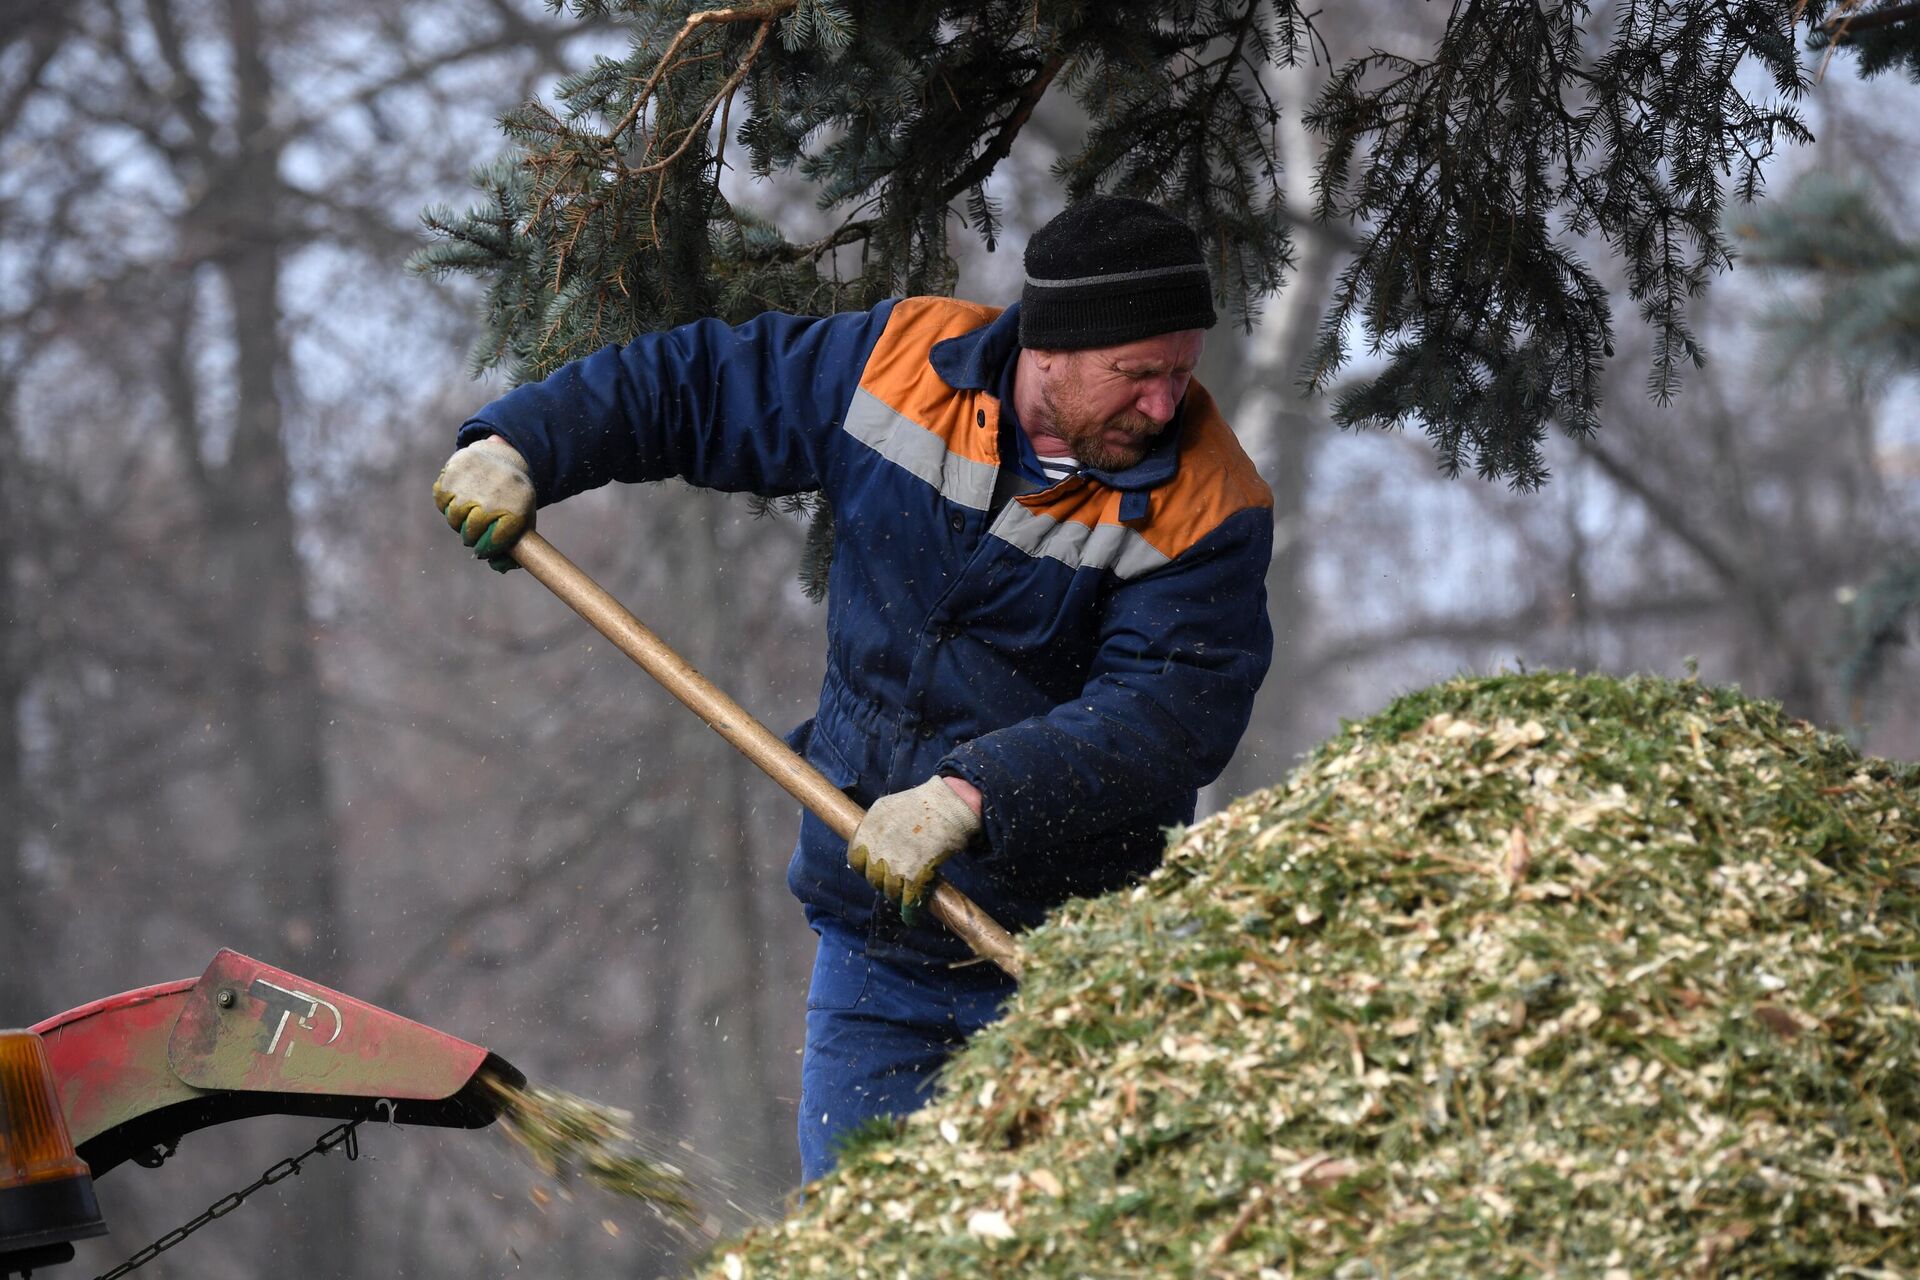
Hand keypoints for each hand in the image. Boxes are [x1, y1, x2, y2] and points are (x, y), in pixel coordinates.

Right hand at [432, 436, 533, 571]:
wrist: (504, 456)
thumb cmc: (513, 497)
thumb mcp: (523, 520)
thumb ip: (515, 549)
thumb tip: (499, 568)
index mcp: (516, 511)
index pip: (492, 544)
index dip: (486, 549)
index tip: (485, 546)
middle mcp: (494, 497)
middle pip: (470, 533)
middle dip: (471, 536)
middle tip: (476, 527)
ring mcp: (472, 484)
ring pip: (453, 518)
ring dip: (458, 520)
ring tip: (469, 510)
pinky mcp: (454, 472)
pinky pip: (440, 500)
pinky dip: (446, 502)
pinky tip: (460, 494)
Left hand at [847, 776, 981, 910]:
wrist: (949, 805)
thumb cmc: (922, 803)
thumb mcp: (886, 809)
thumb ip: (874, 828)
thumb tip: (870, 844)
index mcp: (867, 831)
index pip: (855, 860)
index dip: (865, 868)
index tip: (875, 869)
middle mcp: (876, 849)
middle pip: (873, 878)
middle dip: (883, 882)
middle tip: (895, 882)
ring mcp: (895, 864)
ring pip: (890, 891)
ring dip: (897, 897)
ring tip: (905, 898)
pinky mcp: (914, 875)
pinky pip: (908, 900)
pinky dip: (910, 912)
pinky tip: (912, 917)